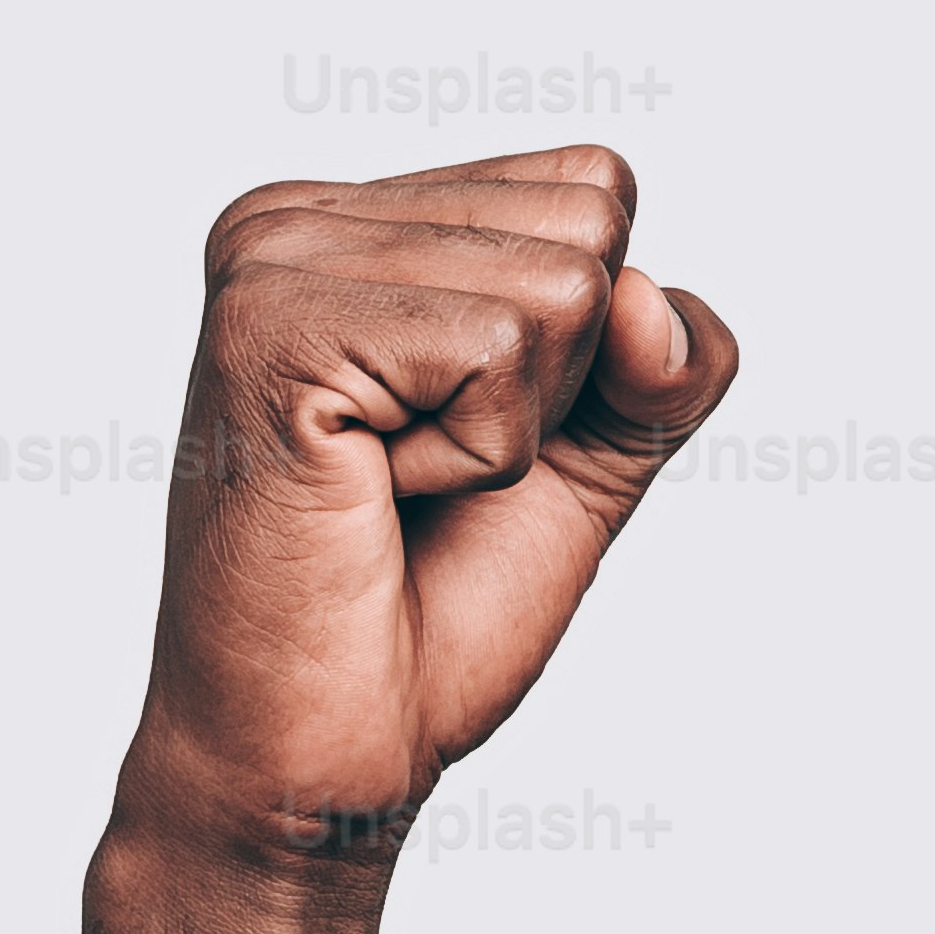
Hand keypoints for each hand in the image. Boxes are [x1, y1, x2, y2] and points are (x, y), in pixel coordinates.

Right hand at [127, 143, 739, 868]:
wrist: (327, 747)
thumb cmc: (430, 608)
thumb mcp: (594, 456)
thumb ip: (666, 360)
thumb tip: (648, 301)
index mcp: (354, 220)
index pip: (595, 186)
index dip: (590, 346)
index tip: (461, 433)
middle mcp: (295, 216)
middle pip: (592, 221)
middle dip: (557, 385)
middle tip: (424, 474)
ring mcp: (269, 261)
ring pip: (562, 289)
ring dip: (511, 432)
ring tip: (389, 487)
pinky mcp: (271, 328)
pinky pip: (497, 354)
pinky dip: (474, 460)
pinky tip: (369, 496)